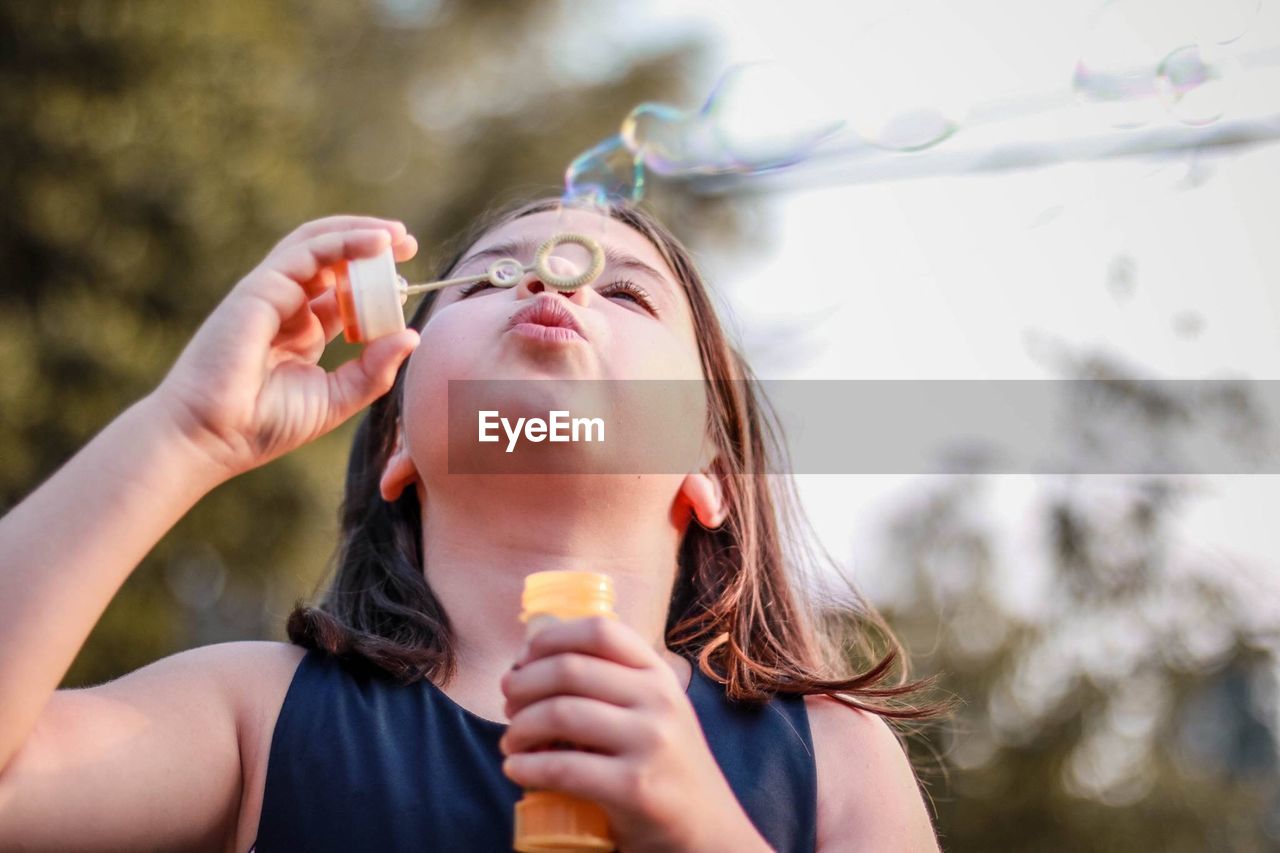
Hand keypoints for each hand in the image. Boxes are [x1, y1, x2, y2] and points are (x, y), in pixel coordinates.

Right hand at [151, 216, 420, 478]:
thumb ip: (374, 370)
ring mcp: (270, 295)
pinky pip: (306, 252)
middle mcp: (286, 308)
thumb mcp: (336, 399)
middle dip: (369, 247)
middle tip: (408, 243)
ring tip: (397, 235)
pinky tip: (377, 243)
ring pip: (317, 246)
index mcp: (301, 333)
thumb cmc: (264, 425)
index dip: (375, 284)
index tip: (408, 280)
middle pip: (330, 262)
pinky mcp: (260, 288)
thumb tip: (412, 335)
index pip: (342, 295)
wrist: (213, 436)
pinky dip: (343, 241)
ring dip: (359, 234)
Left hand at [499, 617, 772, 852]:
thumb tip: (532, 662)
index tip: (524, 658)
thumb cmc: (665, 765)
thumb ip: (616, 683)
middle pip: (569, 669)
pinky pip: (563, 767)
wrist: (707, 830)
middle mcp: (659, 700)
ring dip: (519, 725)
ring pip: (560, 714)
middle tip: (507, 702)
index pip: (600, 630)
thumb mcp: (655, 710)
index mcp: (658, 675)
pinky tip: (515, 768)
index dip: (551, 638)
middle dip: (523, 683)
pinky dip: (527, 766)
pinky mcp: (635, 788)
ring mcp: (650, 743)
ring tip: (510, 740)